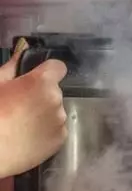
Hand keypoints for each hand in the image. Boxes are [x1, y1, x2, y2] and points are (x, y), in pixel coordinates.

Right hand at [0, 53, 67, 177]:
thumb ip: (12, 67)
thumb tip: (22, 51)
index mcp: (41, 83)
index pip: (58, 67)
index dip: (48, 71)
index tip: (37, 78)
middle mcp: (57, 100)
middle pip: (55, 91)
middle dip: (41, 95)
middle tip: (20, 105)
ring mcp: (60, 121)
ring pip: (56, 110)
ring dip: (44, 113)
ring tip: (22, 124)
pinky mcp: (60, 139)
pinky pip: (56, 129)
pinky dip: (46, 130)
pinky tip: (28, 136)